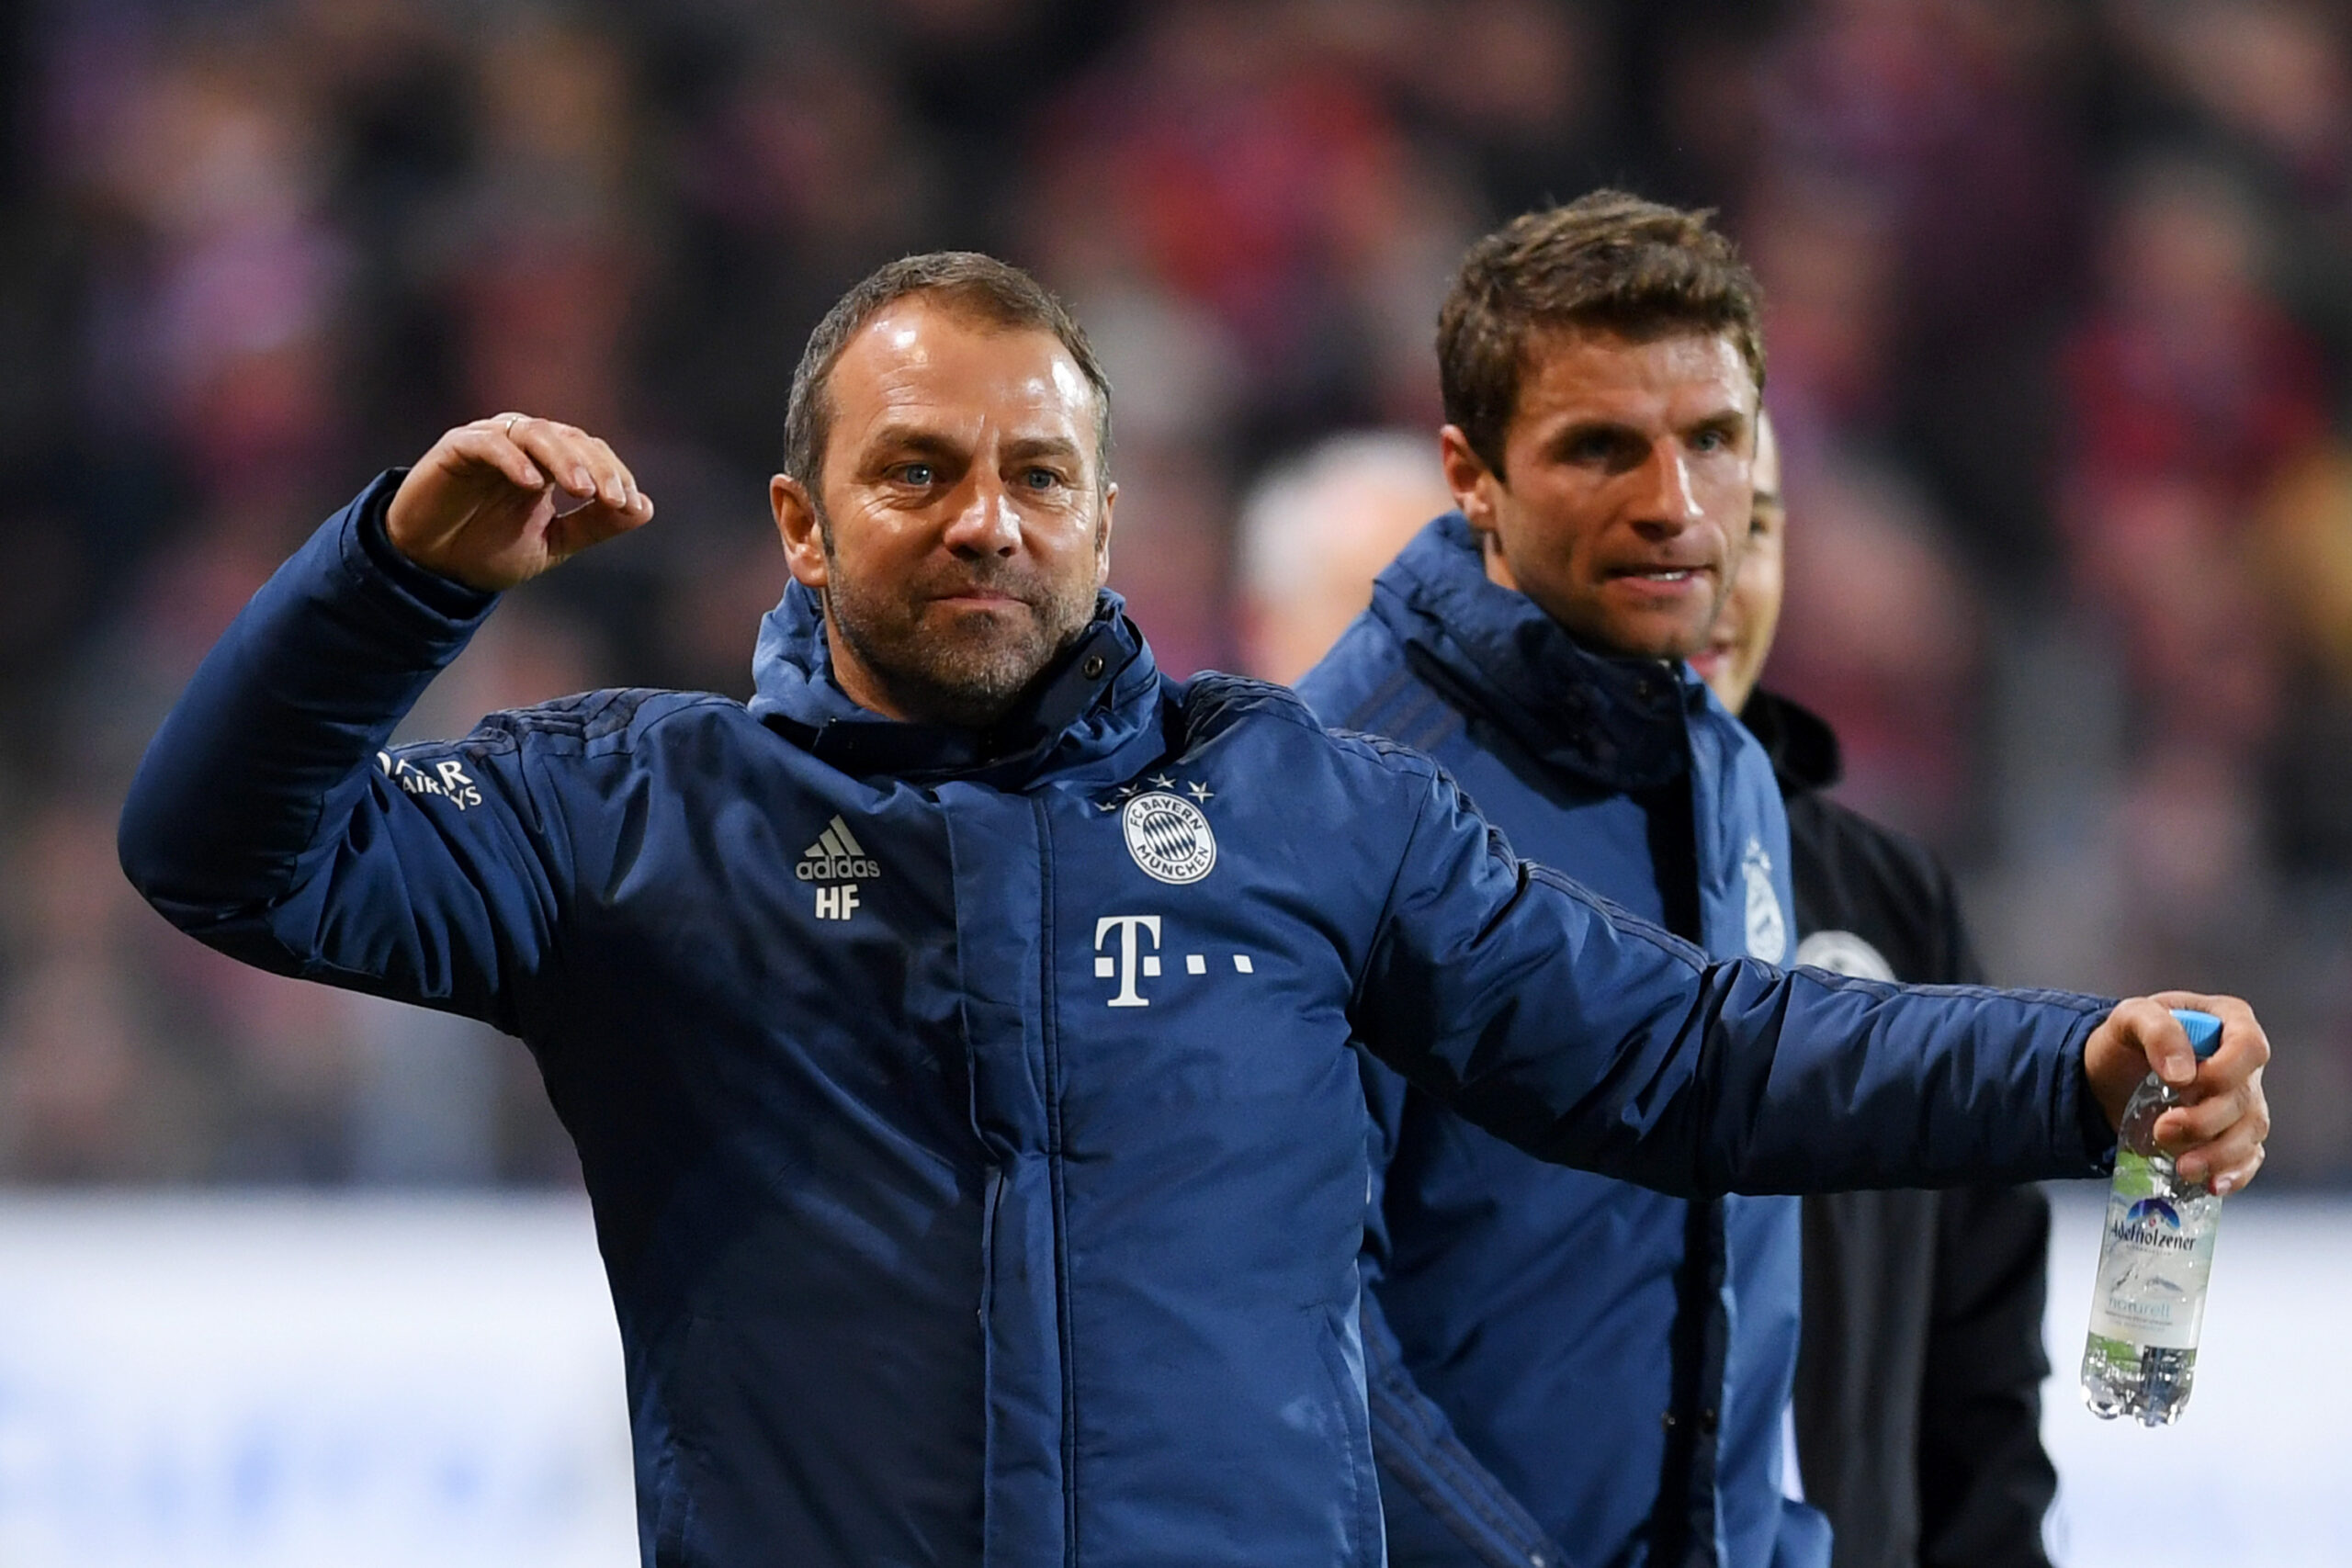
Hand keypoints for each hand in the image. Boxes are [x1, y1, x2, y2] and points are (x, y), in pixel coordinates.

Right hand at [385, 414, 654, 590]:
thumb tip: (645, 508)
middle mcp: (523, 444)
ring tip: (583, 489)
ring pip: (535, 433)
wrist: (433, 569)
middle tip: (614, 499)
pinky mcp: (456, 448)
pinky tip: (532, 483)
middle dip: (598, 468)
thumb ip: (594, 525)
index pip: (593, 454)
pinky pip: (488, 443)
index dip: (616, 476)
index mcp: (549, 462)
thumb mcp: (552, 544)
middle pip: (570, 439)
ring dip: (563, 459)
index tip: (631, 506)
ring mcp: (489, 441)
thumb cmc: (488, 551)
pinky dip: (511, 459)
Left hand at [2083, 992, 2269, 1192]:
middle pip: (2245, 1098)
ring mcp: (2240, 1102)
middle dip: (2206, 1121)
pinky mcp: (2230, 1135)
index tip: (2184, 1084)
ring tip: (2182, 1166)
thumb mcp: (2129, 1017)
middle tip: (2163, 1129)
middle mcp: (2241, 1065)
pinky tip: (2212, 1184)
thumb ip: (2157, 1031)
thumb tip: (2181, 1071)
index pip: (2249, 1047)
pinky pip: (2247, 1158)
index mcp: (2228, 1023)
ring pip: (2249, 1133)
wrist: (2109, 1076)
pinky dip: (2233, 1174)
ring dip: (2218, 1155)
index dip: (2225, 1071)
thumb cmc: (2126, 1040)